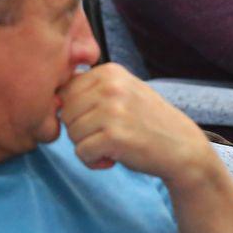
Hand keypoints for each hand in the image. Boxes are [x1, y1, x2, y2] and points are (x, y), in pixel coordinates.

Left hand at [59, 64, 217, 188]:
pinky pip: (81, 152)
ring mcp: (113, 110)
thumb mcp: (122, 93)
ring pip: (71, 134)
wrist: (182, 148)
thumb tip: (50, 99)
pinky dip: (93, 161)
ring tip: (112, 146)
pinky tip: (113, 159)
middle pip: (66, 112)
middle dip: (80, 130)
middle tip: (106, 136)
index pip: (67, 91)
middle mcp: (111, 86)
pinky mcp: (114, 136)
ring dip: (87, 147)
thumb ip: (90, 91)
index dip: (78, 112)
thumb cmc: (147, 122)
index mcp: (110, 71)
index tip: (101, 121)